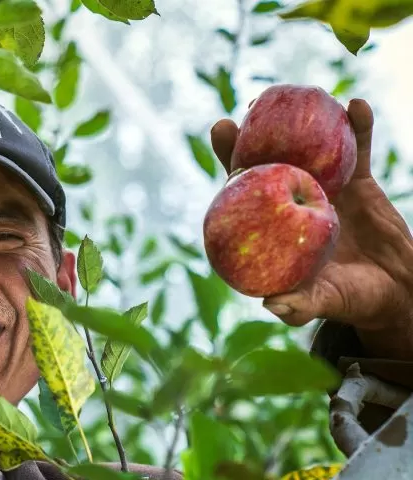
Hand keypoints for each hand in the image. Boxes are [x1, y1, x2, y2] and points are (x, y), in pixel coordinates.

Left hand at [210, 99, 412, 359]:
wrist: (396, 291)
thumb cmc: (350, 300)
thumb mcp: (324, 303)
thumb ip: (300, 306)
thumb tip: (273, 305)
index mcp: (272, 226)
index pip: (243, 189)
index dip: (229, 160)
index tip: (220, 131)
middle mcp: (291, 200)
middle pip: (269, 158)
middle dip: (254, 132)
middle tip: (248, 108)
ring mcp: (324, 187)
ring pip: (311, 147)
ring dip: (306, 121)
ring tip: (301, 93)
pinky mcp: (360, 182)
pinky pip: (359, 150)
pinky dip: (358, 128)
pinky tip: (356, 106)